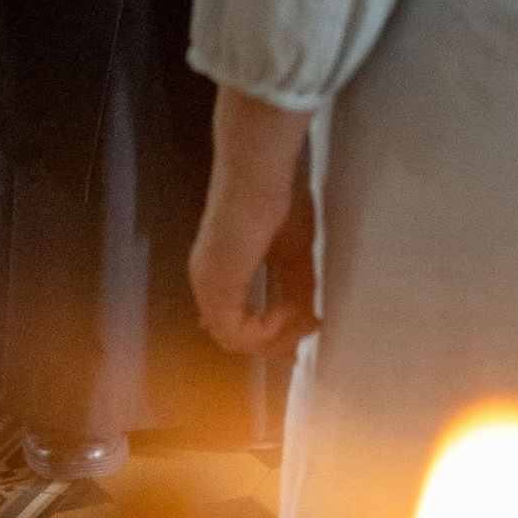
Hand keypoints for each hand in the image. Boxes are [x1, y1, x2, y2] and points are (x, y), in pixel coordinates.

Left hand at [190, 88, 315, 353]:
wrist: (259, 175)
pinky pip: (236, 332)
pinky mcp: (215, 287)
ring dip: (272, 337)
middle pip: (235, 336)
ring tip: (301, 318)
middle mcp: (208, 283)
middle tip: (306, 335)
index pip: (236, 321)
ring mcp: (207, 286)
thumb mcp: (294, 257)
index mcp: (222, 273)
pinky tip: (286, 309)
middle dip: (274, 342)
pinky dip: (265, 330)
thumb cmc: (278, 203)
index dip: (268, 335)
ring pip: (234, 338)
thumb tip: (309, 326)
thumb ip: (296, 292)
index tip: (301, 333)